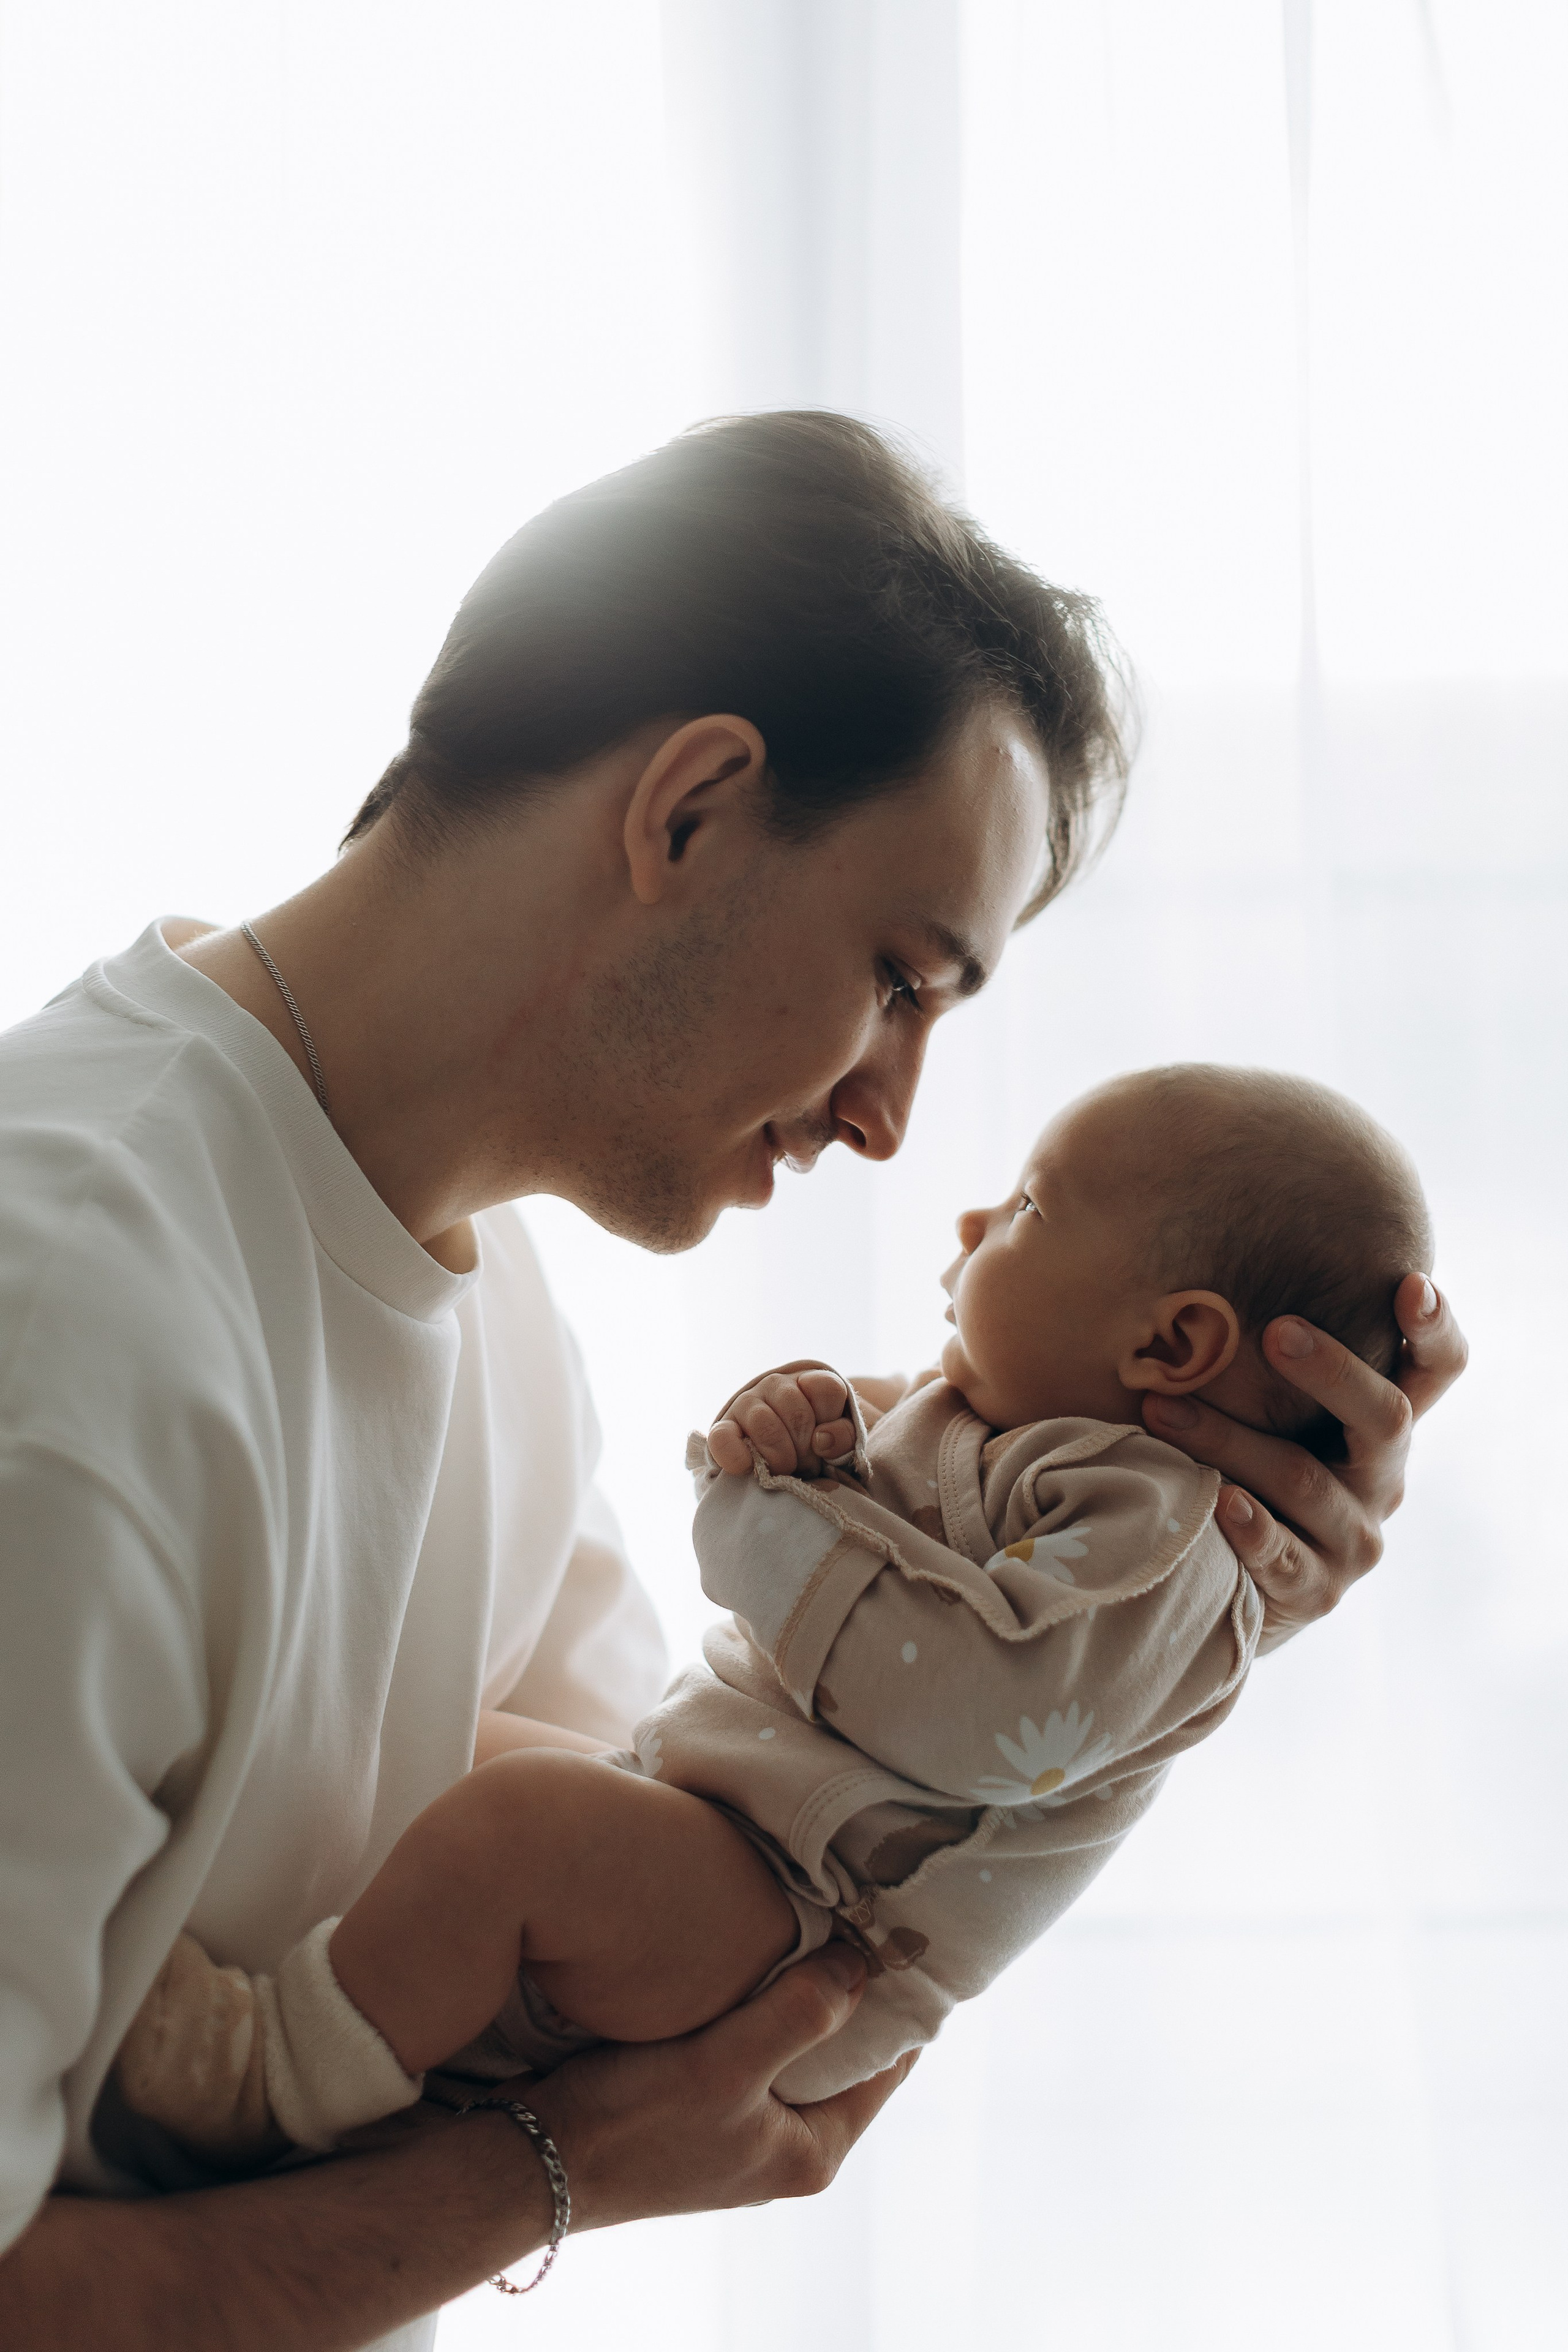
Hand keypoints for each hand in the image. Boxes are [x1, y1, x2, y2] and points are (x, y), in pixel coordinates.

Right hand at [522, 1944, 913, 2228]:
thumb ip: (800, 2015)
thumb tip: (863, 1964)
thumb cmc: (630, 2123)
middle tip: (859, 1912)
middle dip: (850, 1989)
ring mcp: (743, 2126)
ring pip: (796, 2042)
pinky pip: (754, 2041)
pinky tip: (751, 1951)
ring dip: (799, 1989)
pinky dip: (759, 2000)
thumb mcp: (724, 2066)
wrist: (538, 2156)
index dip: (900, 2003)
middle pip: (844, 2052)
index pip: (888, 2068)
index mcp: (810, 2153)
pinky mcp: (703, 2105)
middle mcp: (784, 2146)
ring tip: (811, 1918)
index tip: (905, 1934)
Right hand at [709, 1371, 855, 1477]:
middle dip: (806, 1449)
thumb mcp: (843, 1439)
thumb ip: (845, 1436)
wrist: (784, 1460)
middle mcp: (775, 1385)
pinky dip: (735, 1455)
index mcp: (809, 1381)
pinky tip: (748, 1467)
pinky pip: (722, 1437)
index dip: (832, 1421)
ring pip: (763, 1422)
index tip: (828, 1441)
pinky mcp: (723, 1429)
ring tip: (785, 1469)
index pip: (826, 1389)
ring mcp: (746, 1404)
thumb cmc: (818, 1447)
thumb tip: (821, 1440)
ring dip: (779, 1456)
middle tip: (807, 1465)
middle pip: (797, 1413)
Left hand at [1142, 1273, 1467, 1650]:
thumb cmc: (1245, 1467)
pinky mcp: (1313, 1589)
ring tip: (1163, 1409)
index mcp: (1382, 1428)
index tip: (1410, 1283)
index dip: (1434, 1329)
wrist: (1229, 1585)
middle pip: (1385, 1417)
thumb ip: (1269, 1362)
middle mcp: (1382, 1479)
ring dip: (1229, 1439)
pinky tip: (1218, 1500)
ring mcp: (1354, 1539)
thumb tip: (1208, 1268)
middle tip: (1276, 1330)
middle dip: (1331, 1370)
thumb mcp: (1273, 1414)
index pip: (1437, 1371)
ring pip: (1303, 1478)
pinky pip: (1281, 1554)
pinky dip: (1249, 1525)